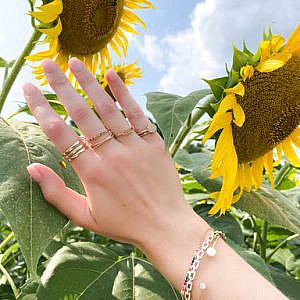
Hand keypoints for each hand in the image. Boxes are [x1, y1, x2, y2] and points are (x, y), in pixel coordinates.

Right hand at [23, 58, 201, 253]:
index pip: (59, 134)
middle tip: (48, 64)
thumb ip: (56, 194)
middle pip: (81, 114)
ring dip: (90, 83)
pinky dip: (125, 94)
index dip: (40, 109)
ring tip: (75, 62)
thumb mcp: (85, 217)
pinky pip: (137, 115)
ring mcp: (134, 147)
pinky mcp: (154, 144)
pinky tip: (113, 76)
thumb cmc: (124, 224)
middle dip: (61, 86)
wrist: (165, 226)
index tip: (28, 89)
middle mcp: (111, 155)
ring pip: (108, 109)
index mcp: (91, 173)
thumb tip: (31, 169)